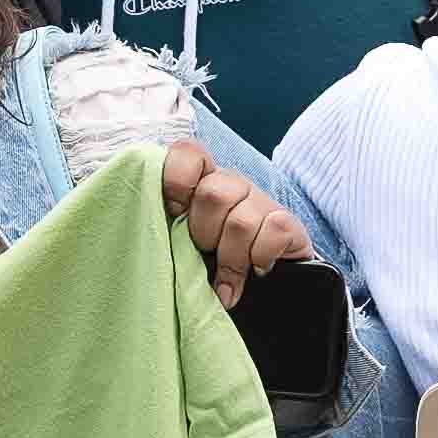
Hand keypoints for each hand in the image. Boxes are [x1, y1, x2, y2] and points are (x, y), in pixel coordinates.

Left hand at [154, 139, 318, 305]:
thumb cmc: (214, 263)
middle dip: (204, 235)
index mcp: (202, 183)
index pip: (188, 153)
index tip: (173, 213)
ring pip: (240, 222)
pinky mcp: (288, 223)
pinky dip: (260, 258)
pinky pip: (273, 231)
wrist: (268, 284)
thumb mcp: (185, 244)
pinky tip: (258, 269)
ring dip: (231, 258)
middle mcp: (233, 185)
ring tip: (227, 278)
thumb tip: (148, 237)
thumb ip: (169, 229)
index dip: (177, 180)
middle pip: (212, 195)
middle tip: (205, 253)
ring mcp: (262, 201)